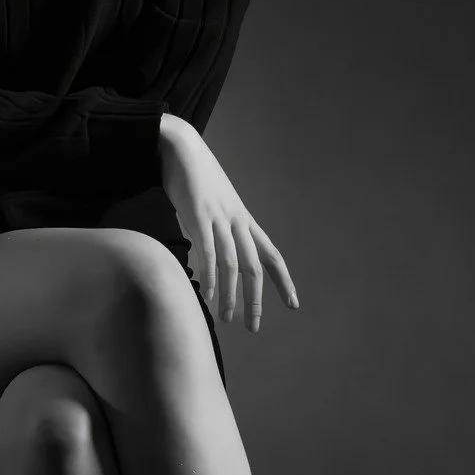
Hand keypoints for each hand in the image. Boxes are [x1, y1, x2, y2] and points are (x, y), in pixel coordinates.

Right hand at [158, 116, 298, 327]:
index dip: (284, 281)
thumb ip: (215, 228)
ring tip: (227, 318)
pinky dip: (210, 275)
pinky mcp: (200, 216)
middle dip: (257, 299)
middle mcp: (238, 221)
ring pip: (233, 264)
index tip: (293, 305)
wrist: (181, 147)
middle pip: (255, 267)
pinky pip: (209, 251)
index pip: (271, 255)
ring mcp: (220, 218)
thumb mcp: (213, 205)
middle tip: (254, 327)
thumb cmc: (193, 176)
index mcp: (244, 219)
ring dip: (231, 295)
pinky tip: (208, 294)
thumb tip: (209, 250)